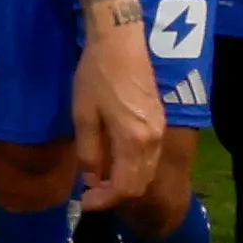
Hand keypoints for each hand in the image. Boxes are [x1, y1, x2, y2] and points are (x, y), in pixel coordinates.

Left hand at [69, 9, 166, 211]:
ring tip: (99, 178)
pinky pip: (149, 155)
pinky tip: (113, 160)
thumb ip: (89, 152)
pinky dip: (132, 166)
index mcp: (134, 140)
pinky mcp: (159, 120)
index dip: (105, 200)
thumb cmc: (97, 76)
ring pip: (146, 171)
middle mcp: (153, 139)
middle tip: (90, 193)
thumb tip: (92, 178)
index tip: (85, 201)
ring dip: (125, 181)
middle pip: (140, 183)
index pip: (125, 187)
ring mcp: (159, 129)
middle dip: (115, 194)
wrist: (120, 41)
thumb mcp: (83, 116)